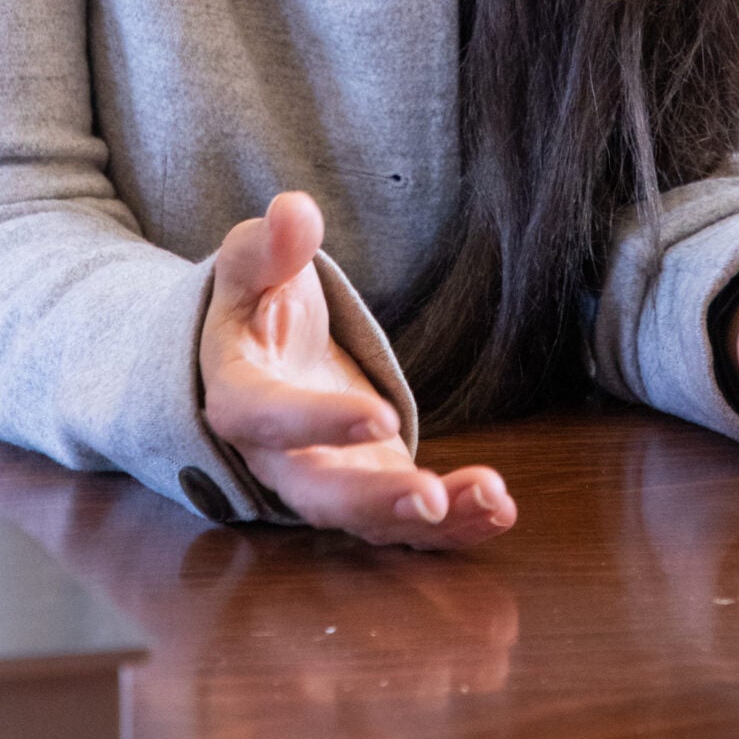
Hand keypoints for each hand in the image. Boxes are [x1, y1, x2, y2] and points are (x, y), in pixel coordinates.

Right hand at [199, 191, 516, 550]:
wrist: (262, 352)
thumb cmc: (256, 302)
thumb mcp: (252, 265)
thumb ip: (269, 245)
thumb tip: (295, 211)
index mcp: (238, 398)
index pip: (266, 418)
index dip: (317, 423)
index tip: (380, 416)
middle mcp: (277, 458)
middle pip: (318, 496)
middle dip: (376, 502)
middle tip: (433, 500)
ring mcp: (326, 480)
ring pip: (371, 519)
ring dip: (434, 520)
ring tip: (493, 500)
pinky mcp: (368, 487)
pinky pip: (405, 522)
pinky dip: (454, 526)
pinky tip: (500, 509)